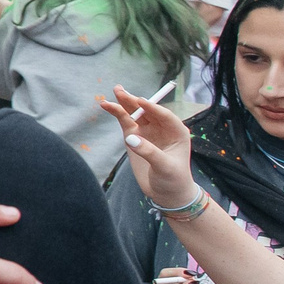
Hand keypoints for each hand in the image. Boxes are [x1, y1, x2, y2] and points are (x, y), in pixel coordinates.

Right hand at [100, 85, 195, 207]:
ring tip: (115, 91)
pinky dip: (116, 113)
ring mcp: (147, 132)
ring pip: (135, 114)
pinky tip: (107, 106)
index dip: (152, 108)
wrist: (166, 193)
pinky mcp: (134, 138)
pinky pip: (125, 122)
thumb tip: (130, 138)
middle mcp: (162, 128)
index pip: (164, 116)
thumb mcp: (165, 167)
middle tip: (120, 90)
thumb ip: (149, 152)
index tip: (140, 101)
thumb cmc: (174, 180)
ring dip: (124, 103)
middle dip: (134, 100)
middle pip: (147, 111)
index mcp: (177, 132)